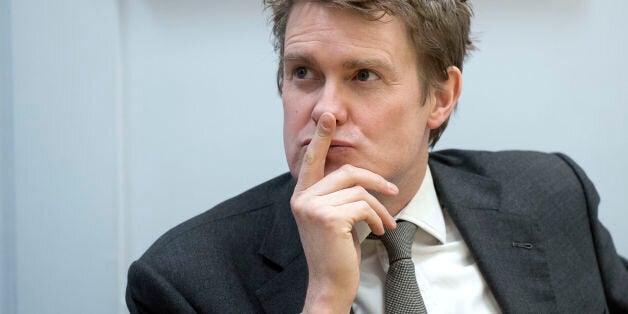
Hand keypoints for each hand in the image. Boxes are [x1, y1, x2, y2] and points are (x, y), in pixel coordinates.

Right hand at [292, 112, 398, 313]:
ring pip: (359, 191)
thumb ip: (336, 195)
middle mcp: (302, 198)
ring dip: (380, 208)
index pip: (312, 160)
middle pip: (347, 172)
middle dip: (375, 181)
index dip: (322, 137)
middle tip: (391, 191)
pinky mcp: (327, 218)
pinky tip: (379, 231)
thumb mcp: (333, 218)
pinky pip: (364, 205)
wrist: (330, 284)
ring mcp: (312, 207)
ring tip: (385, 222)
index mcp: (302, 195)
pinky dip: (378, 217)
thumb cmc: (335, 252)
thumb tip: (359, 177)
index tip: (327, 117)